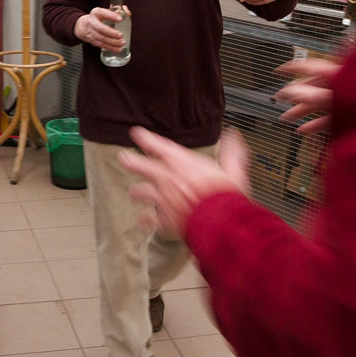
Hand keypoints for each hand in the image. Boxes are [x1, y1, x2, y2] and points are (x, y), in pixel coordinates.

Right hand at [74, 7, 128, 52]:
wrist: (84, 25)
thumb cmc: (99, 17)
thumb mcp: (105, 11)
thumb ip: (117, 11)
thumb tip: (128, 13)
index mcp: (96, 13)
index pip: (103, 13)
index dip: (111, 16)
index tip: (120, 19)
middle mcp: (92, 22)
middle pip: (101, 28)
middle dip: (111, 33)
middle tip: (121, 35)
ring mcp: (91, 32)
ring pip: (101, 38)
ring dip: (112, 42)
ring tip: (122, 43)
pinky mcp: (92, 40)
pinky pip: (102, 45)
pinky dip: (111, 48)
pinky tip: (118, 49)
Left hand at [121, 127, 249, 236]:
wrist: (220, 223)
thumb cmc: (226, 196)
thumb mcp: (233, 170)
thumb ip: (231, 153)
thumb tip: (232, 136)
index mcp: (182, 163)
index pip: (159, 146)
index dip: (145, 138)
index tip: (136, 133)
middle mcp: (168, 178)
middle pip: (142, 166)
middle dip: (130, 161)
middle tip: (122, 158)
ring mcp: (163, 198)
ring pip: (142, 191)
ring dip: (137, 192)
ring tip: (133, 193)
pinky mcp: (164, 218)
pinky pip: (149, 219)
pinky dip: (145, 220)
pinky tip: (142, 221)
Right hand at [275, 58, 340, 134]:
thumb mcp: (335, 98)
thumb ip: (313, 95)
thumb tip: (291, 92)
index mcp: (336, 76)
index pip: (308, 68)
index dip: (291, 68)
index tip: (278, 71)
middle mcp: (339, 86)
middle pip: (311, 88)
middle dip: (292, 96)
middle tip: (278, 100)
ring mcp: (344, 101)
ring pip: (318, 104)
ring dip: (300, 111)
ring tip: (287, 118)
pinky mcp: (348, 116)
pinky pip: (327, 118)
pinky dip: (314, 124)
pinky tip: (303, 129)